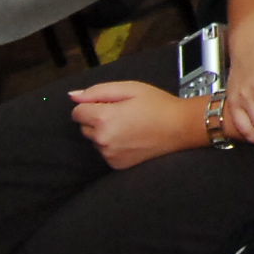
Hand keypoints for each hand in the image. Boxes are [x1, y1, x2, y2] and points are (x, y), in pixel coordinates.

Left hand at [69, 82, 208, 169]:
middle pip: (84, 127)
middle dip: (97, 119)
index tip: (111, 103)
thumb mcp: (129, 88)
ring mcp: (109, 154)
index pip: (77, 112)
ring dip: (105, 132)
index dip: (92, 105)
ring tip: (129, 125)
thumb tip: (72, 96)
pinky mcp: (117, 164)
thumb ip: (97, 91)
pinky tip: (131, 138)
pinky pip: (105, 151)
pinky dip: (113, 145)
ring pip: (95, 140)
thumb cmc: (156, 104)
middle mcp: (102, 139)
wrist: (180, 127)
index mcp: (103, 118)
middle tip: (123, 113)